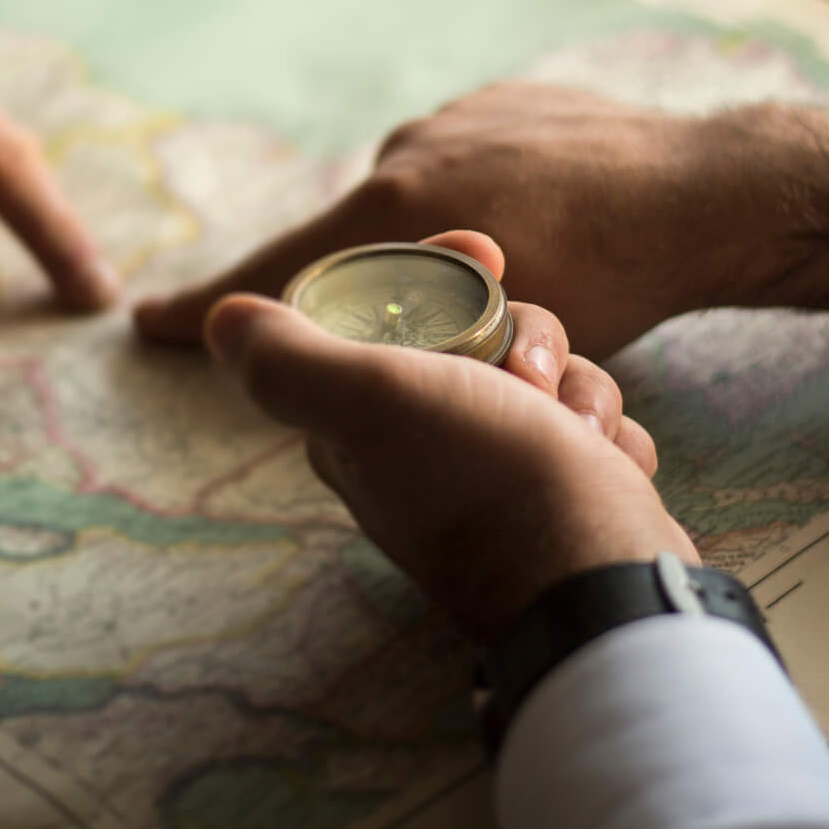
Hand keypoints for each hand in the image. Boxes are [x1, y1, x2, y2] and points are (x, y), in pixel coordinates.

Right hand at [138, 82, 828, 359]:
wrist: (712, 188)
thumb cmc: (617, 282)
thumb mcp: (502, 340)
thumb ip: (418, 339)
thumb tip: (362, 358)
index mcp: (395, 214)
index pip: (279, 273)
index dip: (211, 306)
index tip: (146, 321)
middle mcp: (409, 151)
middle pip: (352, 242)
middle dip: (372, 291)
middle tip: (420, 330)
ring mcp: (457, 116)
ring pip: (415, 200)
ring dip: (438, 243)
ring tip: (515, 272)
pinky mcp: (506, 97)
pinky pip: (466, 158)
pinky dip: (482, 196)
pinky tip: (543, 219)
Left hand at [204, 230, 693, 642]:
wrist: (599, 578)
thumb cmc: (488, 479)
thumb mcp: (371, 398)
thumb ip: (288, 358)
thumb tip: (221, 318)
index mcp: (361, 427)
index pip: (387, 315)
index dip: (436, 270)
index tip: (488, 249)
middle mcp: (422, 453)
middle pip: (478, 337)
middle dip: (525, 337)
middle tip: (531, 374)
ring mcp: (498, 474)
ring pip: (543, 377)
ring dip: (575, 389)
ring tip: (577, 431)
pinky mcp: (564, 493)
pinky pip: (588, 427)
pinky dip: (605, 435)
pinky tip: (607, 460)